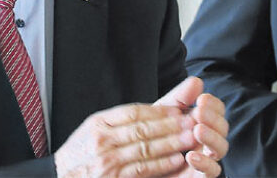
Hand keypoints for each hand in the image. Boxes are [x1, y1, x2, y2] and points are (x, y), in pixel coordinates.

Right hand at [54, 102, 194, 177]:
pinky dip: (161, 164)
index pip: (134, 112)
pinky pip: (141, 169)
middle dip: (171, 124)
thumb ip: (125, 120)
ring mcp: (105, 160)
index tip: (180, 109)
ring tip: (191, 137)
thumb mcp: (97, 131)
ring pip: (145, 148)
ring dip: (172, 143)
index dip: (159, 110)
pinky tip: (177, 159)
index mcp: (98, 122)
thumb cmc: (83, 155)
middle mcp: (101, 139)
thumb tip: (159, 107)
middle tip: (193, 120)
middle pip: (143, 128)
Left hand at [155, 77, 228, 176]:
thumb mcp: (162, 114)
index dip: (213, 105)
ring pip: (221, 149)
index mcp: (201, 122)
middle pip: (223, 128)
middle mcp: (207, 140)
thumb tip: (197, 81)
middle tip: (199, 112)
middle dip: (213, 118)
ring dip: (212, 137)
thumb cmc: (152, 137)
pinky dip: (205, 163)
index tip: (201, 99)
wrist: (138, 164)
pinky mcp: (199, 177)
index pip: (218, 111)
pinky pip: (212, 172)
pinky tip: (191, 156)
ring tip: (197, 130)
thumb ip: (180, 98)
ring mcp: (205, 159)